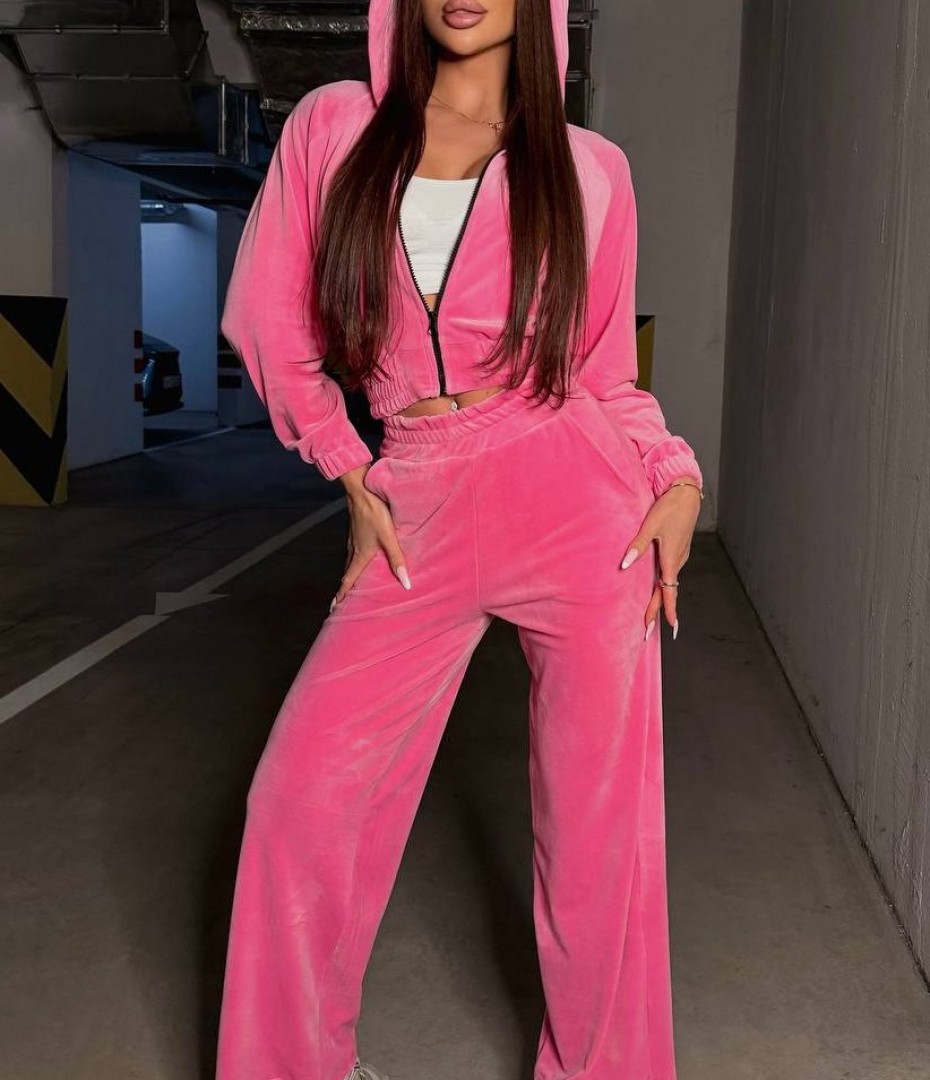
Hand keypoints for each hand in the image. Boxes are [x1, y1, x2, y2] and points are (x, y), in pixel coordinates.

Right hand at [330, 463, 410, 608]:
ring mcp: (353, 538)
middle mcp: (353, 548)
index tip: (334, 608)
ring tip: (351, 583)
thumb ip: (397, 559)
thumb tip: (406, 583)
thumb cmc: (374, 512)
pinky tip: (361, 557)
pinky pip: (353, 550)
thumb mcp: (389, 537)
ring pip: (349, 561)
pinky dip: (353, 561)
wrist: (361, 489)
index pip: (348, 580)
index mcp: (360, 554)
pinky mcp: (356, 529)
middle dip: (344, 588)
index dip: (342, 595)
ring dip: (349, 574)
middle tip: (340, 602)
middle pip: (347, 573)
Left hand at [619, 479, 700, 639]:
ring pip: (668, 582)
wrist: (686, 493)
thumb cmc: (669, 508)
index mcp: (671, 557)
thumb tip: (625, 565)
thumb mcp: (651, 525)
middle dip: (658, 612)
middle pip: (667, 591)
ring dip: (660, 599)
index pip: (668, 590)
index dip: (668, 609)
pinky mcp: (679, 550)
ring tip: (650, 615)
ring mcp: (680, 556)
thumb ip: (637, 546)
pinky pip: (670, 572)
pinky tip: (657, 589)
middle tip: (647, 630)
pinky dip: (663, 585)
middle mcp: (677, 560)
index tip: (670, 627)